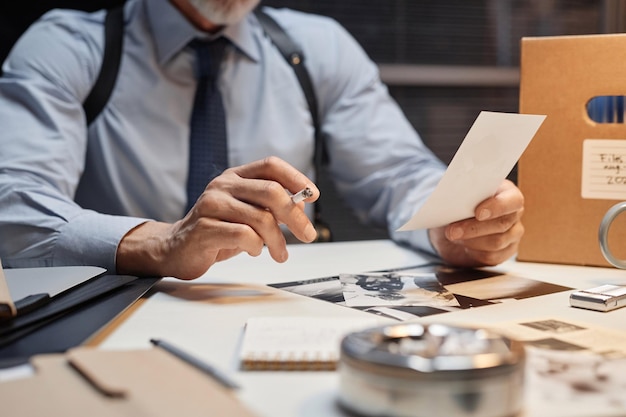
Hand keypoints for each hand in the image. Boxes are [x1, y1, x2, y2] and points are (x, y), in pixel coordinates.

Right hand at [116, 157, 318, 279]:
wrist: (175, 249)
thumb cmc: (216, 231)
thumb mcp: (247, 215)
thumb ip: (271, 207)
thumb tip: (302, 204)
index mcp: (234, 177)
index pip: (271, 165)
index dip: (296, 178)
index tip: (314, 196)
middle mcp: (223, 186)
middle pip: (271, 191)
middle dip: (295, 216)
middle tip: (307, 234)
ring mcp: (212, 205)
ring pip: (261, 218)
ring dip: (278, 240)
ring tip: (280, 254)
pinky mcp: (205, 228)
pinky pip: (245, 236)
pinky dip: (256, 247)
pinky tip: (253, 251)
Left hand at [428, 179, 523, 266]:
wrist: (453, 226)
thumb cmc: (458, 205)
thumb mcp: (458, 197)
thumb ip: (461, 196)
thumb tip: (451, 200)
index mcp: (507, 194)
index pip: (513, 200)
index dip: (497, 207)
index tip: (478, 213)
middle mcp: (514, 214)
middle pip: (502, 224)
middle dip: (474, 228)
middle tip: (452, 231)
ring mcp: (513, 235)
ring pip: (496, 242)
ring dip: (470, 241)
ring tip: (453, 236)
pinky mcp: (505, 252)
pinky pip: (492, 257)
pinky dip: (474, 252)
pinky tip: (464, 245)